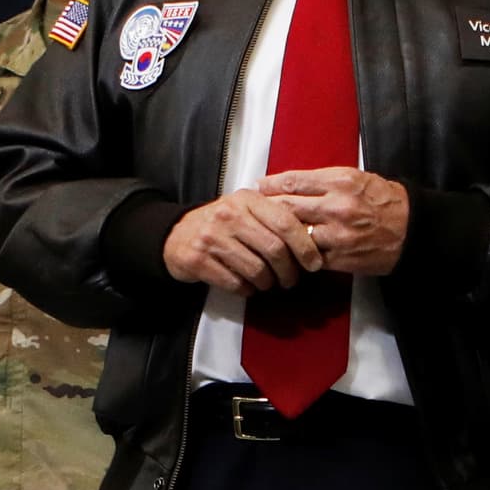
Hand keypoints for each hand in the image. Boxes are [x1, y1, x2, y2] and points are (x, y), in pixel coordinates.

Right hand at [162, 190, 317, 292]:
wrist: (175, 235)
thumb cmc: (223, 225)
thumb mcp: (246, 210)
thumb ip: (274, 218)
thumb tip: (313, 240)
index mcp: (247, 199)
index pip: (286, 222)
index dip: (305, 246)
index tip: (315, 264)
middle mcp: (229, 214)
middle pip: (274, 249)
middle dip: (289, 271)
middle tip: (290, 281)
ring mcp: (212, 237)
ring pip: (257, 270)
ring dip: (267, 283)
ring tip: (267, 283)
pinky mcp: (198, 259)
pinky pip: (235, 283)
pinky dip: (246, 290)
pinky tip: (246, 286)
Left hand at [262, 167, 410, 277]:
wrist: (412, 229)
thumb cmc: (383, 200)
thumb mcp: (356, 178)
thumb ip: (324, 181)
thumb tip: (291, 184)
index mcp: (340, 181)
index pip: (294, 181)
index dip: (271, 185)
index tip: (258, 187)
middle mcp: (337, 206)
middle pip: (288, 207)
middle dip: (268, 209)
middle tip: (255, 211)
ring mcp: (338, 234)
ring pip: (296, 235)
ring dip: (280, 235)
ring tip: (268, 233)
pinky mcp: (341, 257)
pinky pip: (310, 256)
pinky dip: (298, 254)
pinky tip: (289, 252)